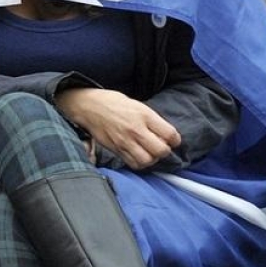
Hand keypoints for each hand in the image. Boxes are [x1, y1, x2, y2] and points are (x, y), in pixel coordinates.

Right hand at [55, 87, 180, 170]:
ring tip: (150, 153)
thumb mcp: (137, 105)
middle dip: (164, 151)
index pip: (170, 134)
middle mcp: (136, 129)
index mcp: (144, 115)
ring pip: (147, 160)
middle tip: (161, 147)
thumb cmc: (113, 103)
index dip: (175, 140)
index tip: (173, 140)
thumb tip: (165, 134)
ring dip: (152, 159)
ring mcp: (125, 141)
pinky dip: (139, 163)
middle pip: (161, 150)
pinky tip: (139, 156)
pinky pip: (133, 163)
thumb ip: (152, 120)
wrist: (89, 106)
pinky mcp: (116, 149)